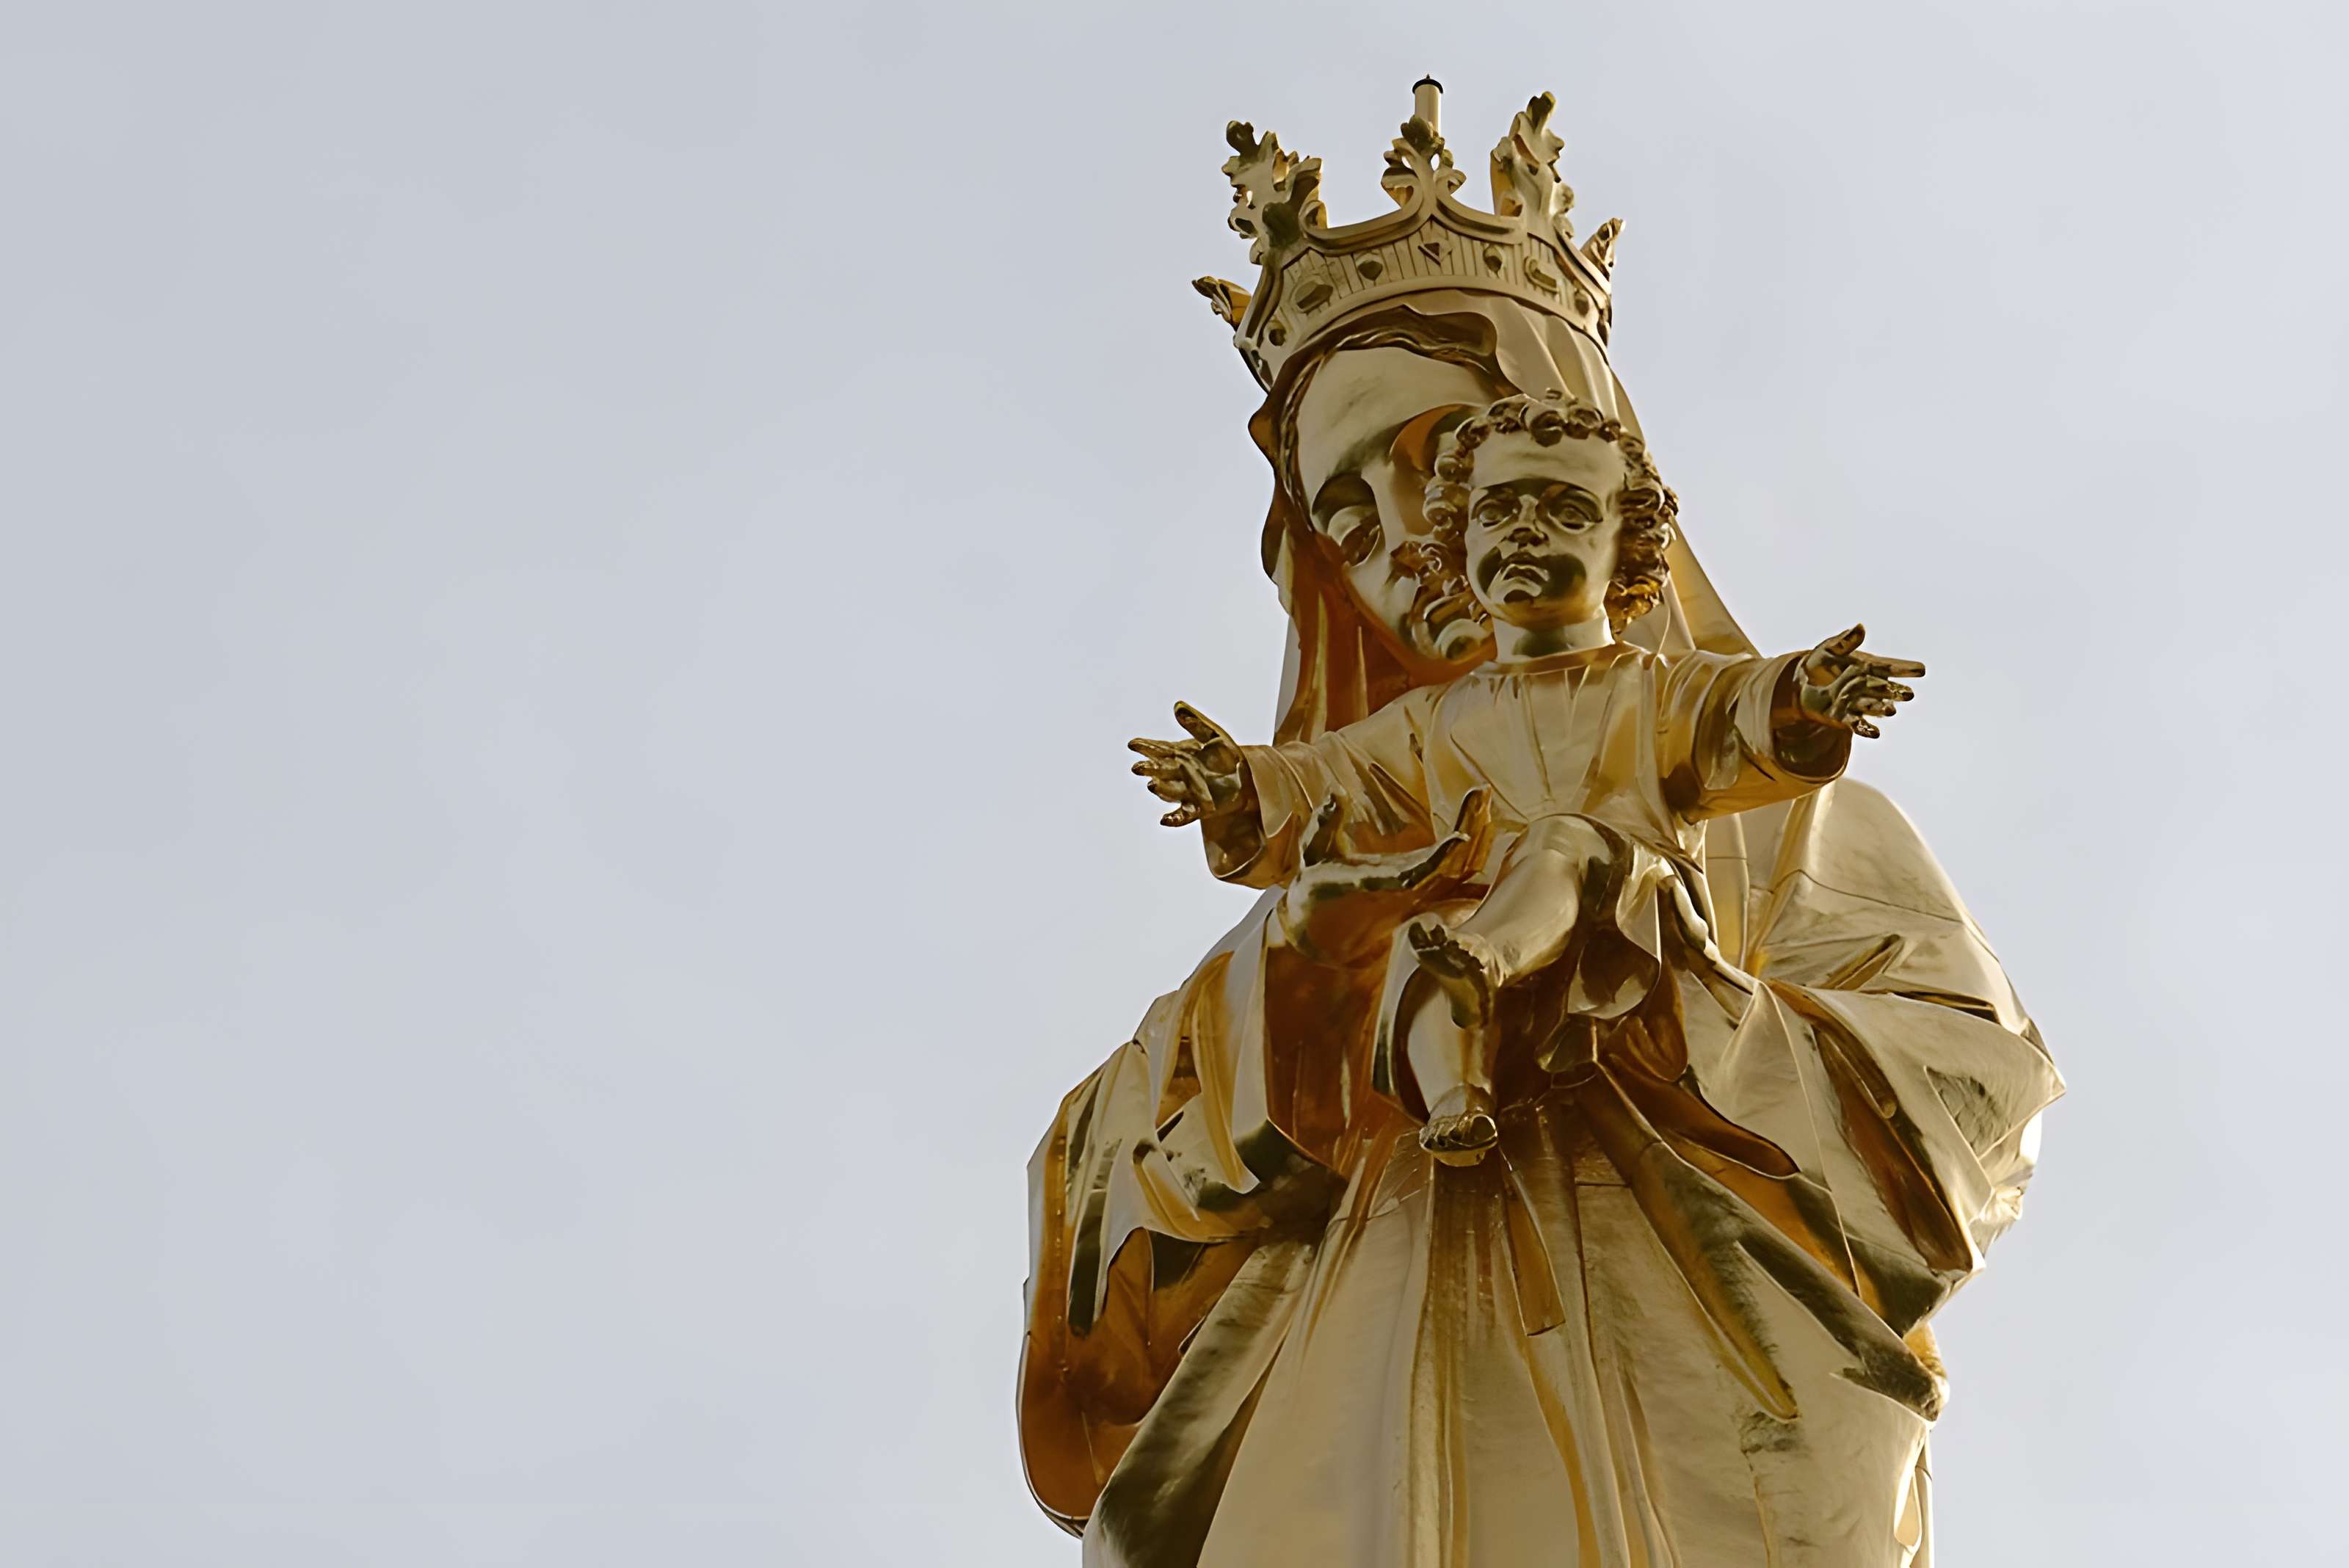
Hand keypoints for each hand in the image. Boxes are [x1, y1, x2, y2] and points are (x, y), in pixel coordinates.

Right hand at [1128, 703, 1248, 826]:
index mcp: (1181, 755)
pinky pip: (1185, 814)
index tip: (1133, 744)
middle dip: (1149, 769)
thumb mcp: (1214, 735)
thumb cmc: (1229, 756)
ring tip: (1152, 785)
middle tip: (1137, 768)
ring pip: (1170, 791)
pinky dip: (1175, 818)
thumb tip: (1177, 706)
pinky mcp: (1200, 808)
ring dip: (1161, 790)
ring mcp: (1189, 791)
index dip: (1146, 747)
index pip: (1160, 750)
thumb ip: (1195, 723)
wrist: (1249, 778)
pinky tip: (1165, 820)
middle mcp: (1180, 774)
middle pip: (1162, 771)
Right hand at [1277, 789, 1493, 963]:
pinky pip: (1459, 874)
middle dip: (1469, 831)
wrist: (1326, 932)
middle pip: (1450, 869)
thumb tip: (1335, 794)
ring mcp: (1420, 895)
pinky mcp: (1426, 892)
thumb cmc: (1315, 889)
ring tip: (1483, 799)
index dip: (1441, 859)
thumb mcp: (1311, 854)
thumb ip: (1323, 825)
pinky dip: (1473, 849)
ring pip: (1459, 872)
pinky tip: (1483, 821)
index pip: (1416, 876)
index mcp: (1378, 885)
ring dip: (1476, 835)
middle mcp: (1407, 894)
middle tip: (1481, 794)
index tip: (1462, 836)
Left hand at [1792, 623, 1924, 739]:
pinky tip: (1875, 733)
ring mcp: (1858, 702)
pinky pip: (1857, 724)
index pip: (1889, 667)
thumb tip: (1860, 627)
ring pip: (1873, 706)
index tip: (1921, 669)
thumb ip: (1844, 642)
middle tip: (1909, 694)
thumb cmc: (1820, 661)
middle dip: (1897, 692)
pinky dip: (1866, 728)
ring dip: (1882, 709)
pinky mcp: (1844, 716)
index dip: (1905, 669)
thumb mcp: (1828, 650)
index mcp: (1867, 667)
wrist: (1802, 682)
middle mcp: (1867, 686)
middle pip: (1885, 689)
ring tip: (1891, 710)